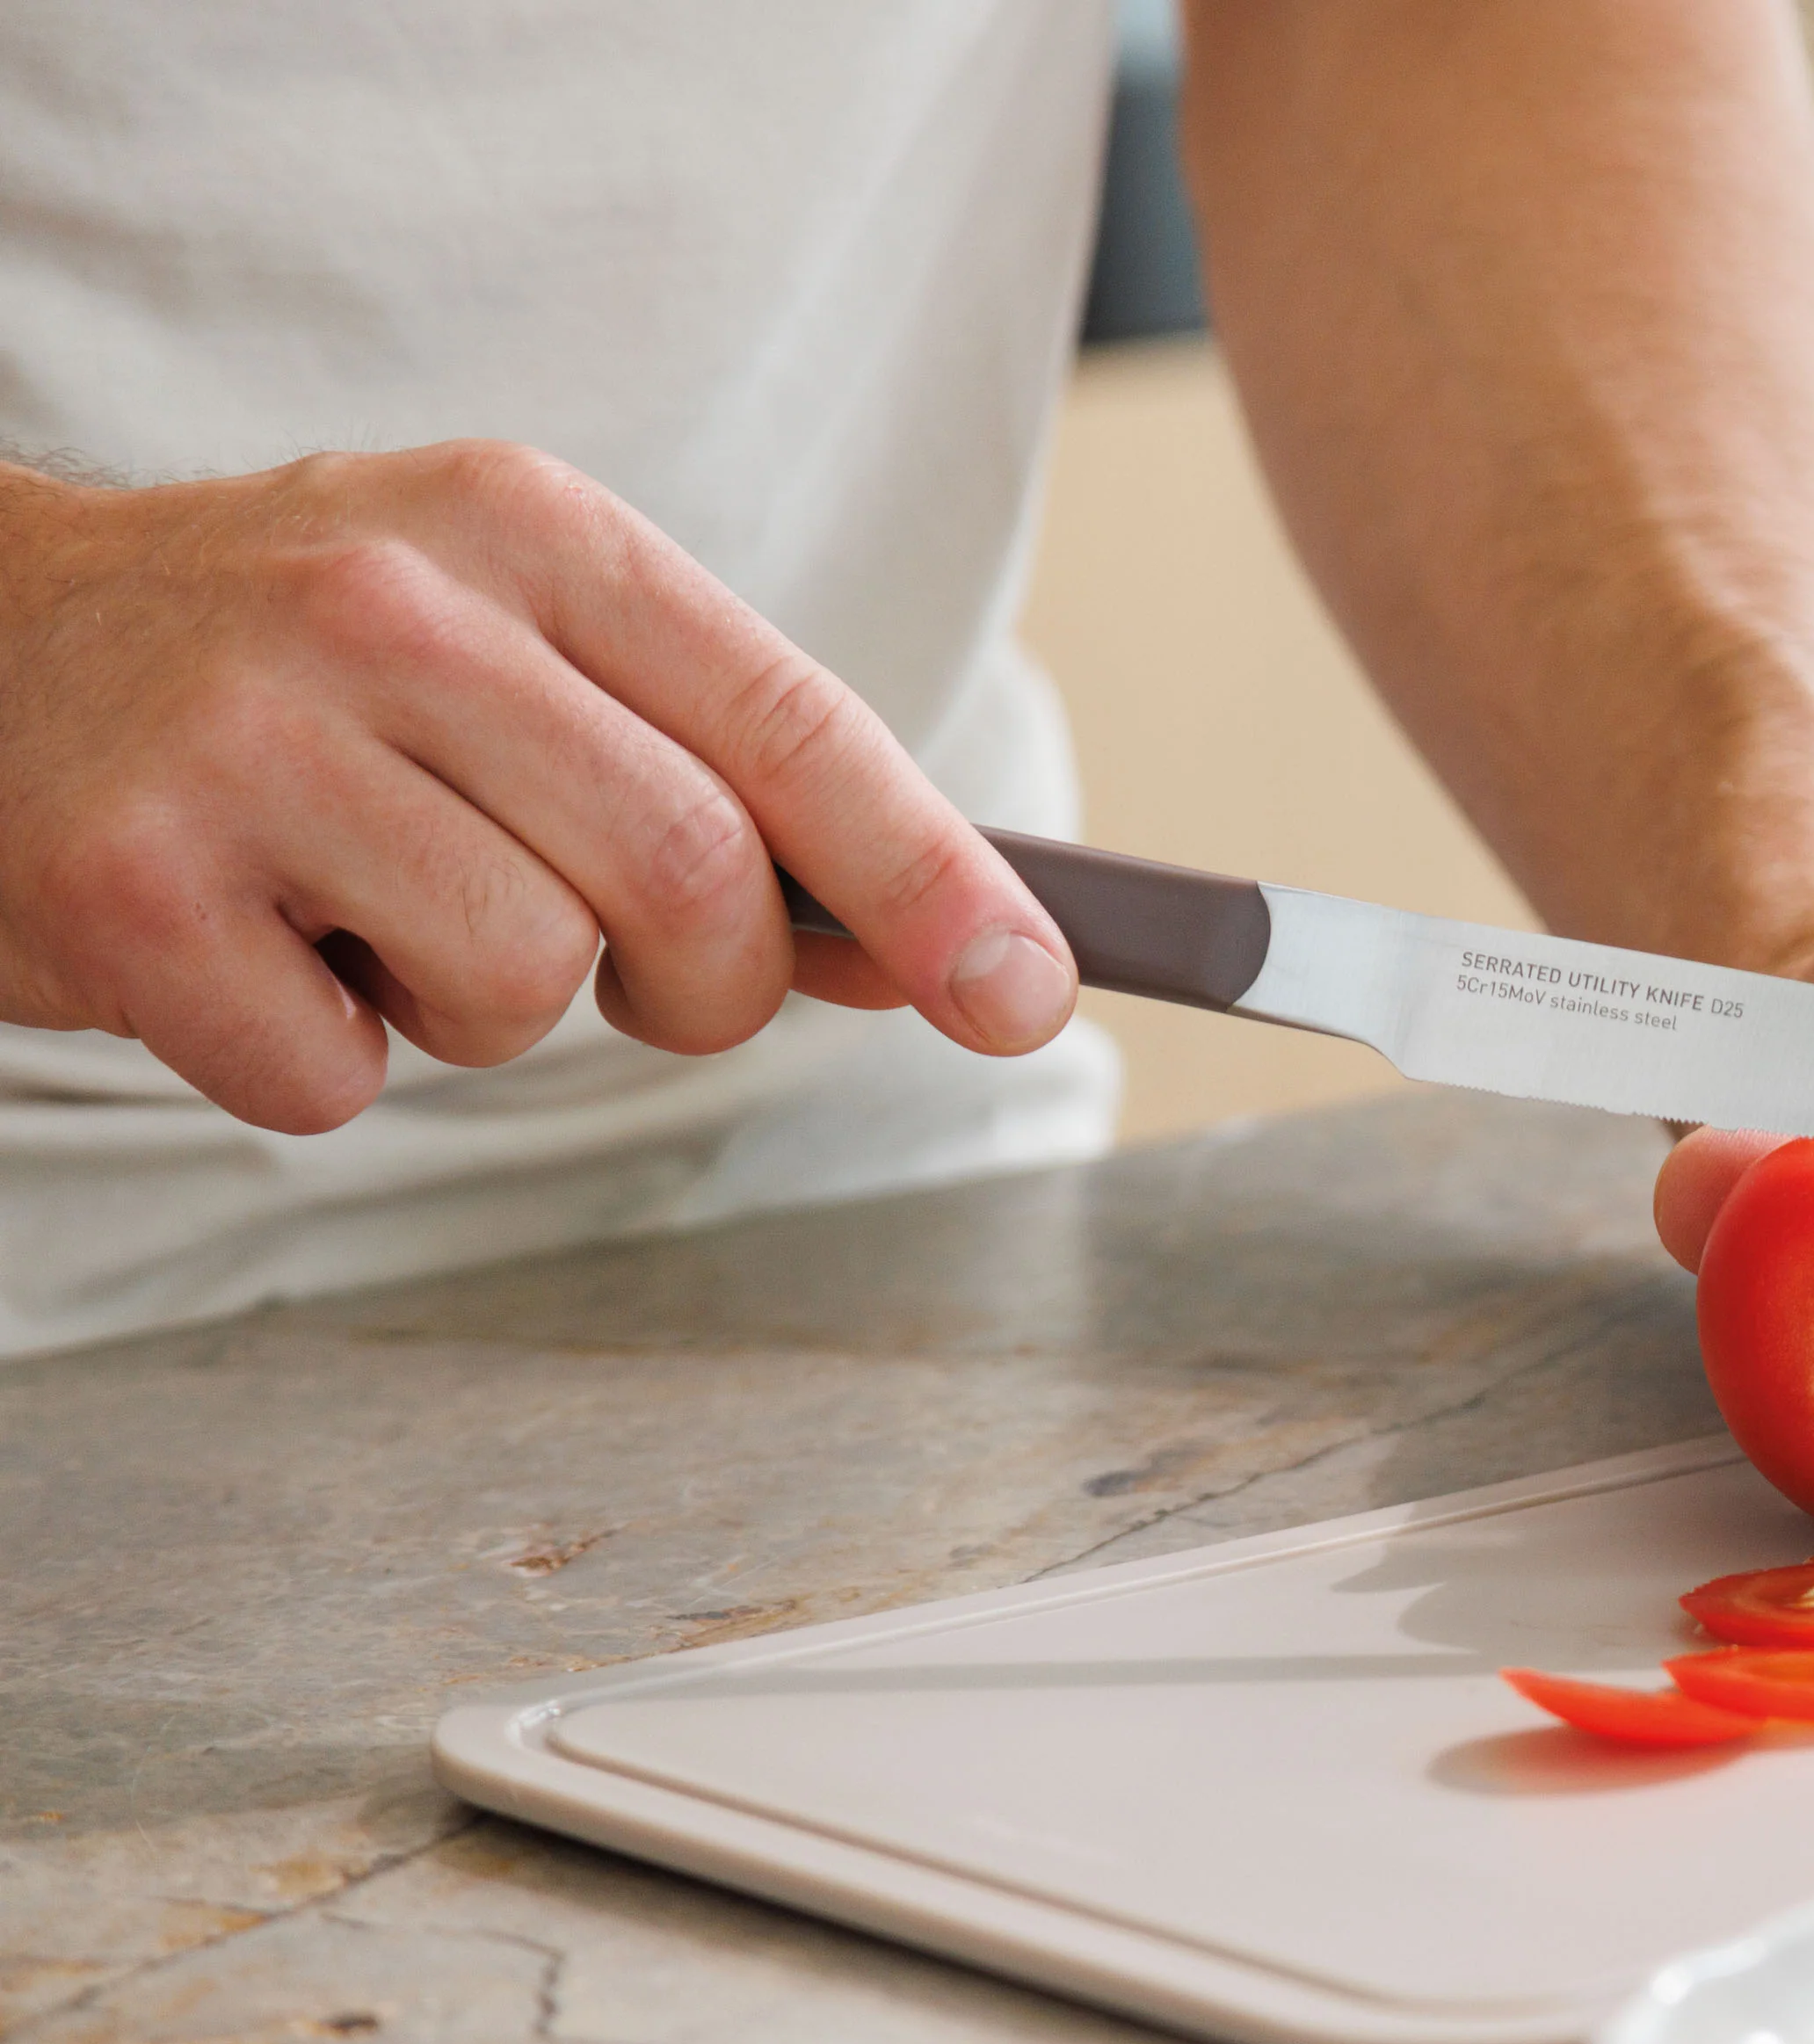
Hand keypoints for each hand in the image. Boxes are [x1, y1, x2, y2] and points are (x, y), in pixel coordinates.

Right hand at [0, 444, 1077, 1131]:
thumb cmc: (302, 683)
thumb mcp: (519, 661)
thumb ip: (718, 782)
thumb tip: (938, 942)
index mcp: (528, 533)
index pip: (792, 725)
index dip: (932, 877)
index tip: (1028, 991)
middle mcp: (394, 606)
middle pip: (693, 879)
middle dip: (700, 982)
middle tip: (617, 966)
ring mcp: (247, 739)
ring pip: (529, 987)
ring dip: (488, 1012)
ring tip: (378, 915)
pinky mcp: (128, 885)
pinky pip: (341, 1083)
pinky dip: (327, 1061)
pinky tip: (257, 951)